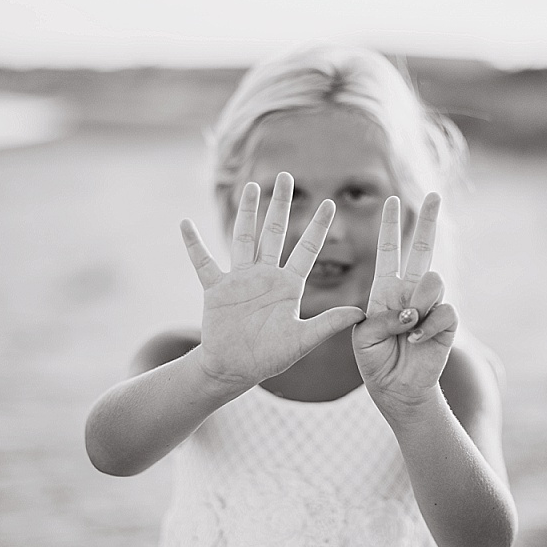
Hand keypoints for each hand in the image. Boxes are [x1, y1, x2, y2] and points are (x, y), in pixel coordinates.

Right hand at [180, 172, 365, 397]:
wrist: (235, 369)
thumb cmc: (270, 358)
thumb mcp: (303, 341)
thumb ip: (329, 324)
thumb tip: (362, 313)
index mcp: (288, 286)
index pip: (306, 249)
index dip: (318, 227)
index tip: (330, 203)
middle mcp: (265, 276)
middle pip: (274, 232)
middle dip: (280, 205)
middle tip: (285, 176)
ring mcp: (239, 279)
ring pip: (243, 237)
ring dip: (246, 212)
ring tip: (250, 186)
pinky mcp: (216, 289)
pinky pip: (203, 262)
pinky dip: (193, 244)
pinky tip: (185, 223)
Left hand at [352, 193, 457, 414]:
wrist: (396, 388)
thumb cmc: (375, 361)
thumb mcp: (363, 336)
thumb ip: (381, 317)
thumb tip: (411, 310)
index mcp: (385, 289)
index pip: (388, 251)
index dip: (390, 226)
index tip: (391, 200)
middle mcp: (409, 291)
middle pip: (421, 249)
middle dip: (426, 221)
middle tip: (434, 195)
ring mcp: (430, 305)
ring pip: (433, 281)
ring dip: (418, 303)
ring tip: (407, 325)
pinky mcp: (447, 322)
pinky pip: (444, 311)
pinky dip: (428, 327)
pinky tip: (417, 340)